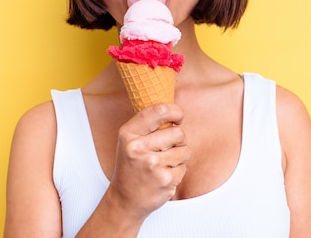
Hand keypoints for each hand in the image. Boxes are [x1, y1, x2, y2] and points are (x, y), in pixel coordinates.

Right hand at [107, 103, 189, 221]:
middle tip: (168, 147)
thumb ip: (148, 125)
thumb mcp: (130, 140)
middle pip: (178, 133)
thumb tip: (175, 111)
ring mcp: (153, 165)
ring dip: (179, 156)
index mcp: (129, 134)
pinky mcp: (165, 179)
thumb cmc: (131, 165)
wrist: (125, 200)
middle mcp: (139, 148)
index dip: (175, 111)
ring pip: (185, 150)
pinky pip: (184, 167)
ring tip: (163, 163)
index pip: (159, 111)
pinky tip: (163, 175)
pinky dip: (177, 171)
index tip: (178, 117)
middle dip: (179, 140)